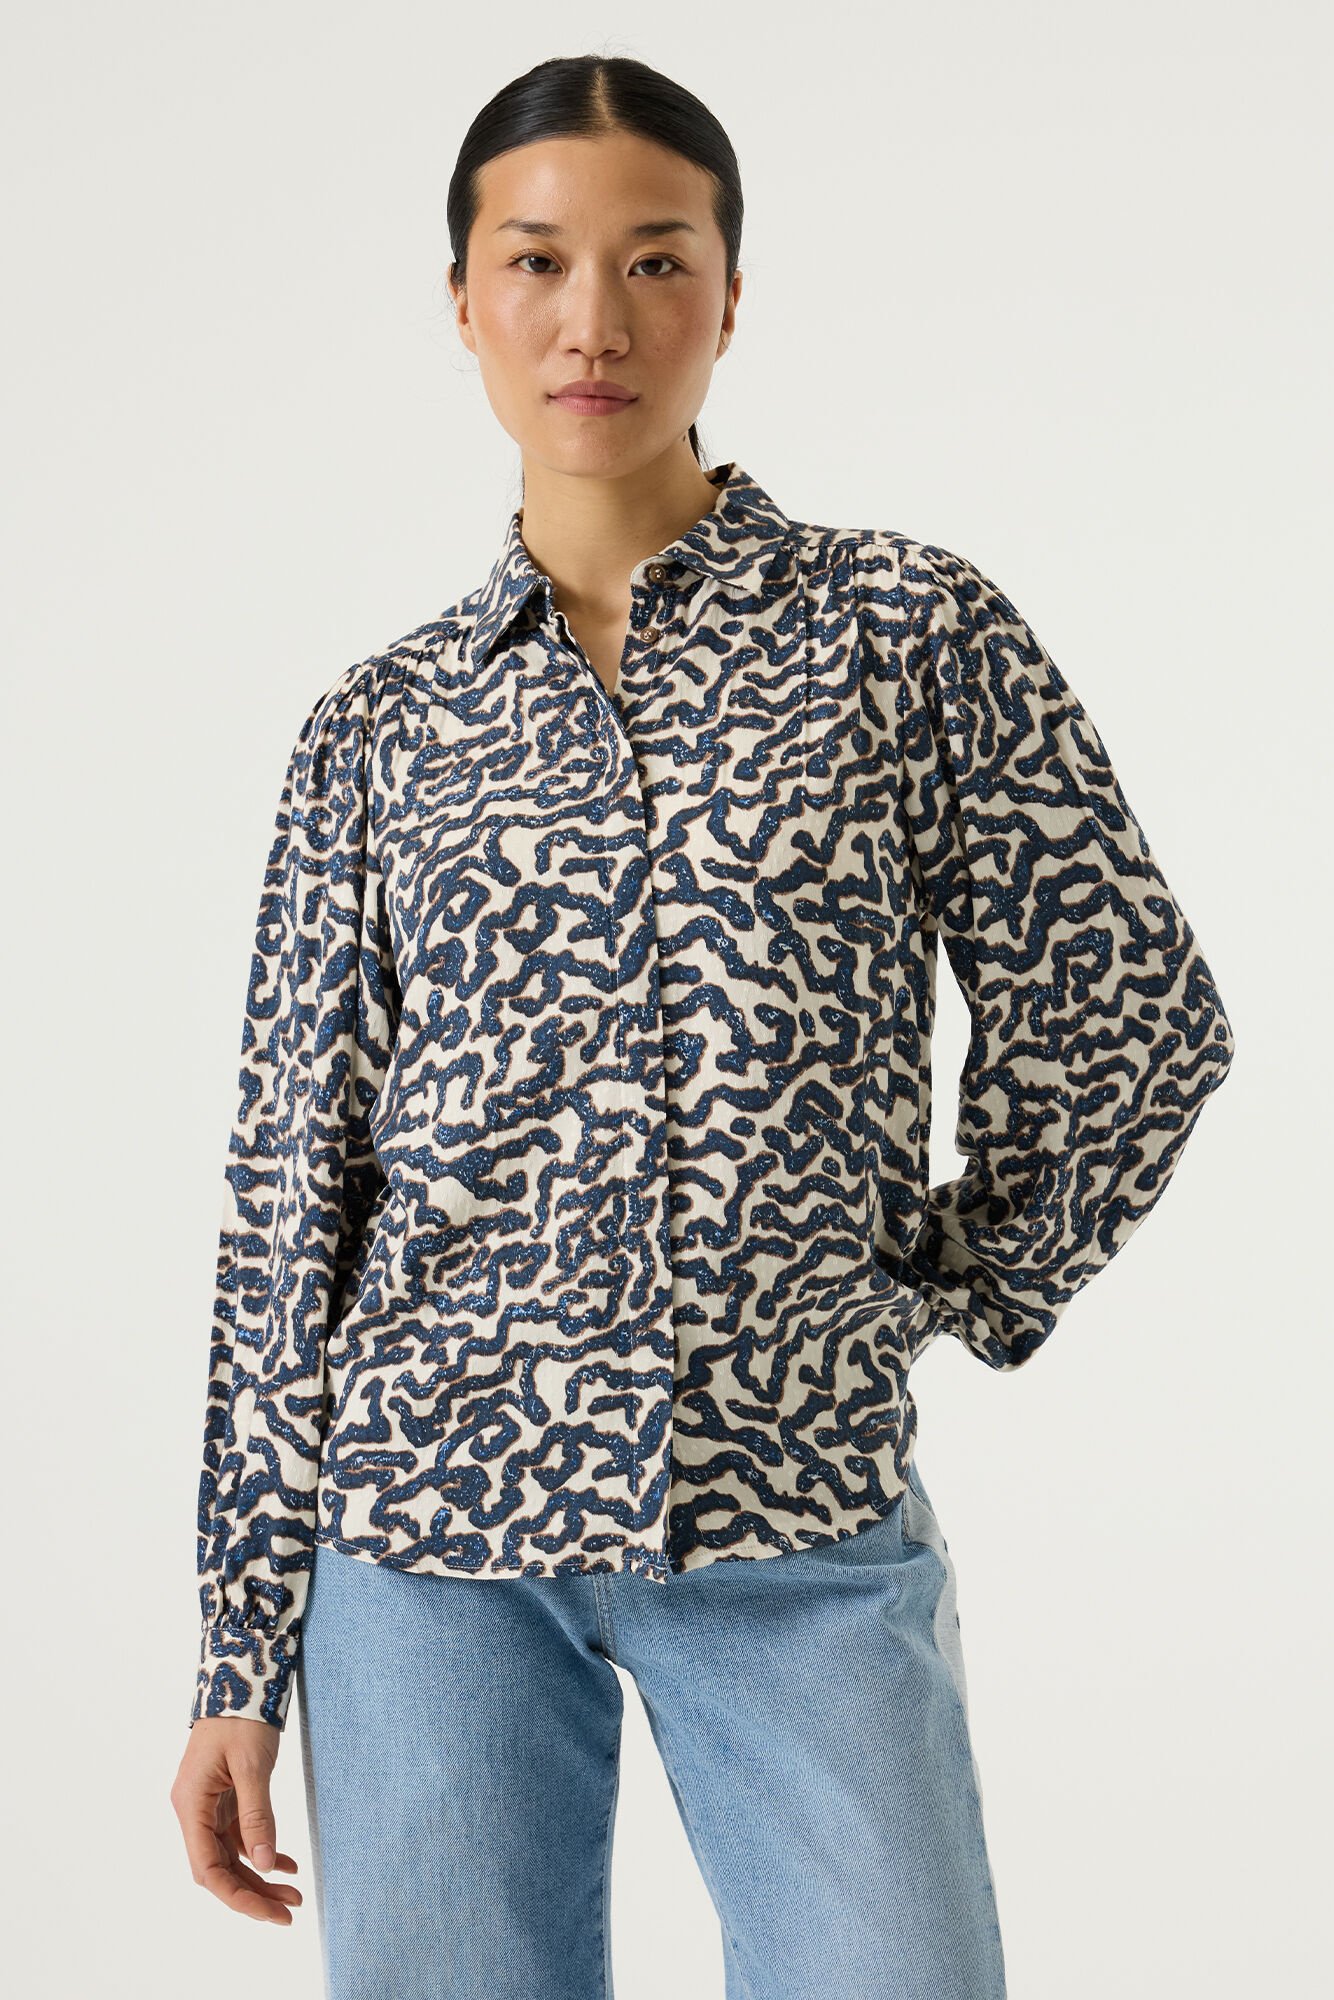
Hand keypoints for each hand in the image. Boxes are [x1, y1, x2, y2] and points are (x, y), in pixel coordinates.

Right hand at [171, 1717, 302, 1924]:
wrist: (240, 1675)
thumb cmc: (242, 1714)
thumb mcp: (252, 1766)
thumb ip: (257, 1816)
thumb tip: (263, 1864)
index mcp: (190, 1804)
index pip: (208, 1869)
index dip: (238, 1897)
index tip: (270, 1913)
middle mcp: (194, 1809)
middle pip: (219, 1868)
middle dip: (253, 1892)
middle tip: (290, 1911)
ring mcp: (208, 1804)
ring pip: (232, 1855)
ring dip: (261, 1875)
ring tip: (295, 1892)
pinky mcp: (225, 1796)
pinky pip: (240, 1835)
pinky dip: (263, 1850)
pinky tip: (288, 1864)